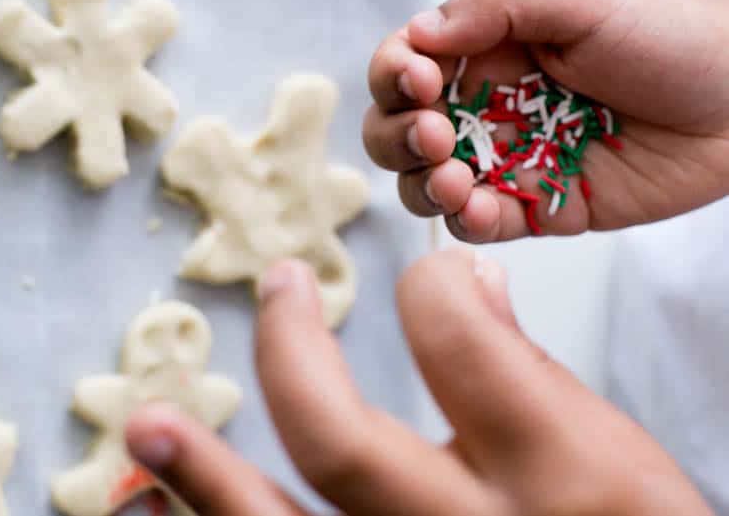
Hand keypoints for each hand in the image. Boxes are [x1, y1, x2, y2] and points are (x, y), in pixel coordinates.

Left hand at [125, 255, 712, 515]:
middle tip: (277, 286)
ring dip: (204, 475)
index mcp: (556, 477)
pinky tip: (163, 512)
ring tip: (148, 423)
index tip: (426, 279)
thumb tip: (471, 287)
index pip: (457, 342)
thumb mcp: (623, 464)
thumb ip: (538, 378)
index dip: (431, 289)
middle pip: (339, 439)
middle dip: (290, 350)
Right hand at [364, 0, 728, 241]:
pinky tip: (480, 206)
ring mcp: (504, 160)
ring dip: (422, 183)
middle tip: (434, 132)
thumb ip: (493, 4)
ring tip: (454, 176)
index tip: (421, 81)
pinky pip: (476, 224)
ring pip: (424, 183)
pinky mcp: (532, 206)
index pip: (404, 65)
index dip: (394, 76)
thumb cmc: (667, 38)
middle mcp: (483, 106)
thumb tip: (419, 33)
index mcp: (483, 50)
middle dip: (397, 135)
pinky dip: (464, 221)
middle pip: (396, 130)